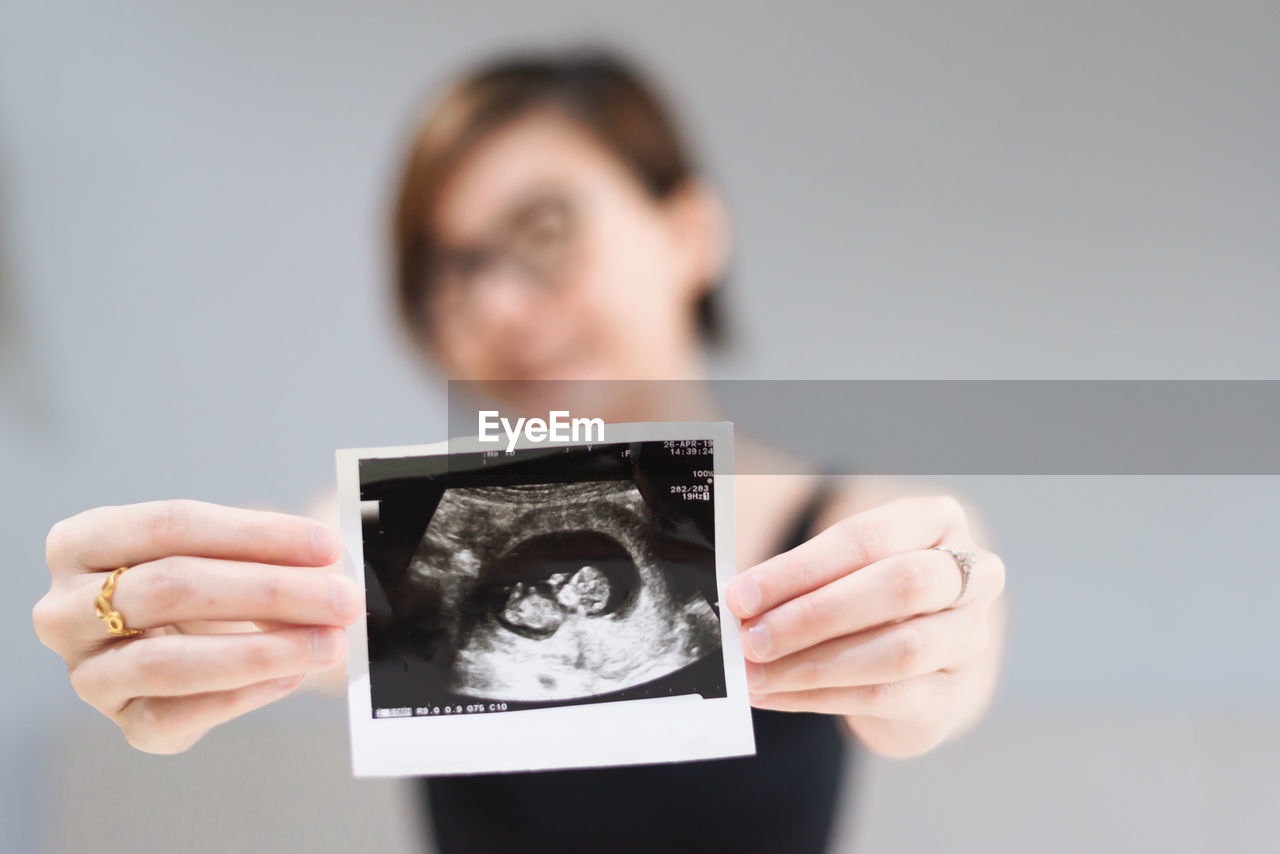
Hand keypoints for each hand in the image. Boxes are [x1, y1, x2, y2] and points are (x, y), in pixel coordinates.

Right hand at [33, 499, 363, 753]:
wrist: (182, 634)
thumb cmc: (204, 579)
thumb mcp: (222, 549)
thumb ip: (264, 549)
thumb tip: (330, 564)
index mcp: (83, 542)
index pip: (171, 525)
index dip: (255, 534)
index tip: (326, 545)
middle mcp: (66, 608)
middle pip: (173, 588)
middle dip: (272, 592)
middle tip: (343, 598)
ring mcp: (86, 671)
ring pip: (168, 662)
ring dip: (262, 652)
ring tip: (328, 644)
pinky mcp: (121, 720)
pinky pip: (177, 715)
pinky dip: (243, 694)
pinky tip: (291, 676)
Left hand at [725, 495, 1005, 756]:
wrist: (918, 661)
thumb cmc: (869, 595)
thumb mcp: (842, 569)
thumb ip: (800, 578)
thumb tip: (740, 602)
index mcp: (938, 522)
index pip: (866, 538)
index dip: (799, 569)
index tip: (742, 594)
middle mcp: (974, 575)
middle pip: (899, 587)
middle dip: (813, 614)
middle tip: (750, 637)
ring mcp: (971, 638)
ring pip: (899, 651)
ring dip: (814, 665)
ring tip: (755, 674)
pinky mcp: (953, 696)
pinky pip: (887, 696)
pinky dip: (819, 698)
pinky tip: (774, 696)